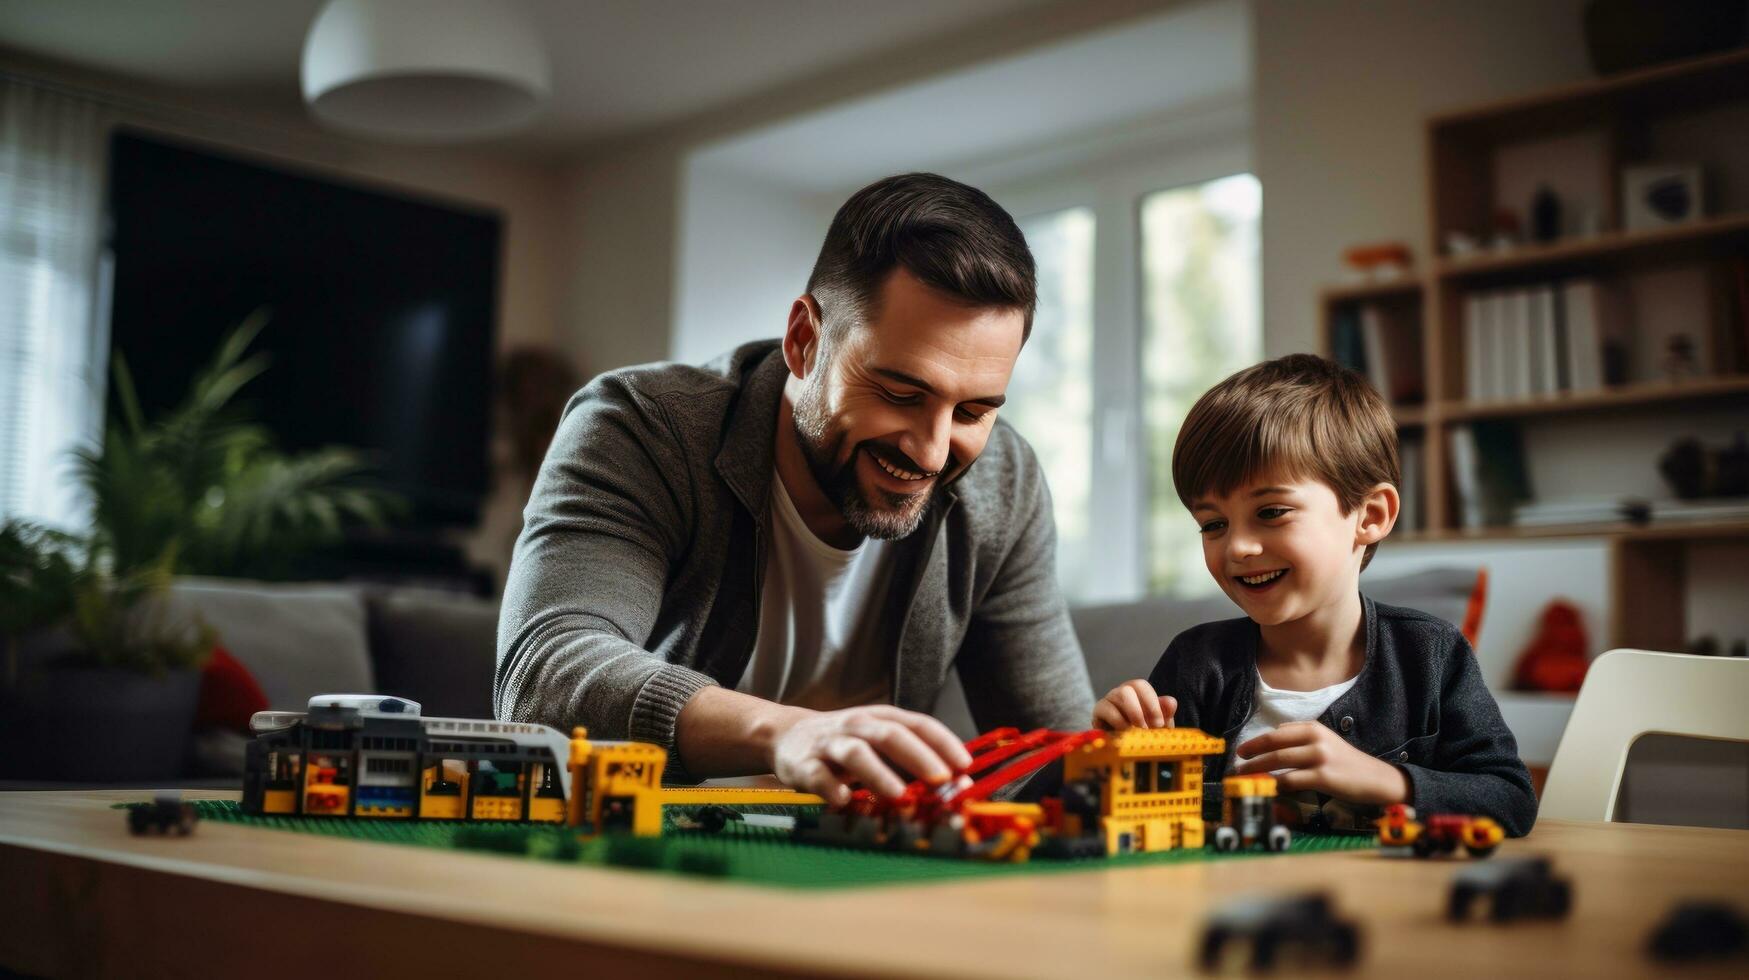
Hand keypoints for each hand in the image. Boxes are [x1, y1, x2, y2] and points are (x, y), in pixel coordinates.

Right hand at [769, 704, 972, 806]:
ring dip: (880, 774)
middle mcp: (858, 726)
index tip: (965, 765)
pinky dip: (832, 788)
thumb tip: (956, 785)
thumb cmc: (845, 743)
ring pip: (856, 754)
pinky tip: (844, 800)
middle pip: (891, 735)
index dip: (943, 743)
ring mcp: (830, 744)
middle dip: (919, 757)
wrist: (786, 735)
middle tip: (941, 779)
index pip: (918, 724)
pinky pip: (819, 776)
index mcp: (881, 718)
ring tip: (900, 795)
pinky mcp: (805, 764)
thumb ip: (911, 761)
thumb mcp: (878, 741)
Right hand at [1092, 679, 1176, 730]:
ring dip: (1131, 714)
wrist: (1123, 751)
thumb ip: (1165, 714)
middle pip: (1129, 687)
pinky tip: (1124, 734)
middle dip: (1141, 709)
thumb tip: (1171, 702)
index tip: (1158, 724)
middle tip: (1147, 729)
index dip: (1152, 703)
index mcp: (1137, 693)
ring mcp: (1109, 701)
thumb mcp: (1158, 726)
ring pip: (1118, 694)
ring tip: (1136, 732)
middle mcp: (1121, 693)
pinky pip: (1105, 708)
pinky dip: (1117, 722)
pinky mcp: (1098, 712)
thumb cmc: (1143, 735)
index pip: (1142, 686)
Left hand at [1231, 721, 1409, 804]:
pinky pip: (1291, 780)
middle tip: (1236, 764)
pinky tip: (1266, 788)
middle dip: (1251, 755)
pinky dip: (1275, 785)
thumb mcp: (1326, 740)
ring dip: (1257, 770)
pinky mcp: (1322, 777)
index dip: (1255, 742)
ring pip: (1278, 762)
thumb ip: (1301, 735)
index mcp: (1313, 728)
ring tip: (1244, 777)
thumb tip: (1274, 733)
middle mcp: (1315, 739)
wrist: (1375, 779)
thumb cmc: (1346, 762)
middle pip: (1273, 744)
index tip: (1241, 750)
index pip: (1276, 733)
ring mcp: (1319, 757)